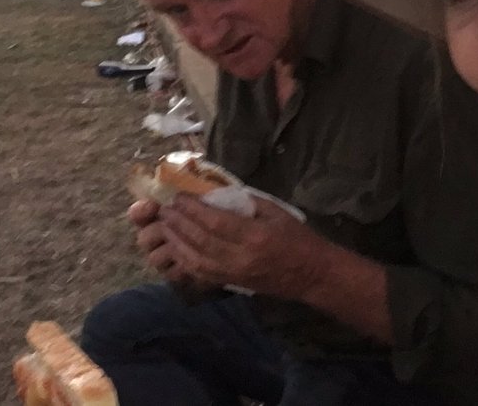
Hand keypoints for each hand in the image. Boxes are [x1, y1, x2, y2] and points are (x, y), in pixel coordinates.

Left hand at [158, 195, 329, 299]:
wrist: (312, 275)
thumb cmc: (298, 239)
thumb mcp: (277, 212)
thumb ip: (247, 202)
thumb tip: (218, 193)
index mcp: (255, 237)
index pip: (215, 222)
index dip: (193, 210)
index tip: (179, 197)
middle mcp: (240, 258)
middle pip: (201, 241)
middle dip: (179, 224)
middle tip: (165, 209)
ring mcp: (234, 274)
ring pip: (196, 259)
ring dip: (177, 242)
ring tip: (164, 226)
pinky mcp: (231, 283)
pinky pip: (201, 273)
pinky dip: (185, 260)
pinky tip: (176, 248)